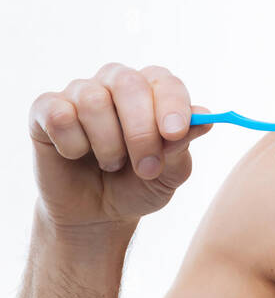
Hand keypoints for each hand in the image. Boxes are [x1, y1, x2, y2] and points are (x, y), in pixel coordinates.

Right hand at [29, 63, 212, 230]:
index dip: (172, 105)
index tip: (175, 133)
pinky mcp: (46, 109)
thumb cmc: (137, 186)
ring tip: (112, 165)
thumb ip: (181, 147)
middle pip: (128, 84)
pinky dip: (73, 145)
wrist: (96, 215)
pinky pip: (60, 115)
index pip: (165, 81)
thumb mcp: (169, 175)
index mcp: (152, 90)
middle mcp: (116, 83)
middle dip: (140, 130)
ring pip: (93, 101)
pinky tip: (77, 156)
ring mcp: (80, 93)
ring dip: (107, 144)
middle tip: (147, 167)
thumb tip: (204, 118)